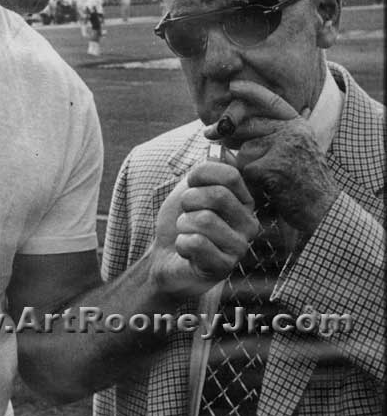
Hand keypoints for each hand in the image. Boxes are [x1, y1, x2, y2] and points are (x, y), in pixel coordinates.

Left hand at [149, 160, 258, 299]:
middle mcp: (249, 222)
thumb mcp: (191, 188)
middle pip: (218, 195)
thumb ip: (207, 169)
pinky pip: (197, 243)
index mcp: (244, 200)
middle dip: (189, 200)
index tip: (190, 183)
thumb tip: (222, 149)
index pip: (230, 174)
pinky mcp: (225, 266)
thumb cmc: (181, 220)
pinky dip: (182, 244)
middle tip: (186, 212)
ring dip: (184, 224)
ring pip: (205, 219)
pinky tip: (187, 250)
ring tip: (187, 232)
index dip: (201, 174)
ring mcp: (240, 246)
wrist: (166, 257)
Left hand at [228, 81, 339, 235]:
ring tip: (263, 182)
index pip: (273, 102)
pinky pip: (246, 169)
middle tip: (207, 133)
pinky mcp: (273, 165)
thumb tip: (244, 122)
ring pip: (245, 150)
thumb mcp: (299, 150)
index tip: (233, 86)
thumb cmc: (306, 184)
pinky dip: (249, 182)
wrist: (323, 209)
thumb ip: (278, 134)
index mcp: (298, 126)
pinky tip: (264, 191)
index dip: (252, 92)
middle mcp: (292, 131)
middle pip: (250, 125)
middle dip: (225, 128)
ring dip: (245, 167)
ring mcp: (283, 147)